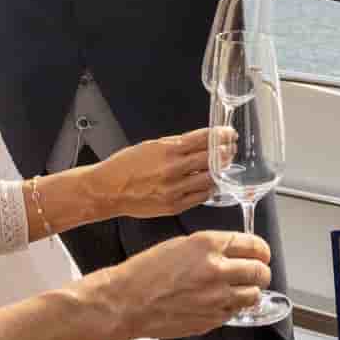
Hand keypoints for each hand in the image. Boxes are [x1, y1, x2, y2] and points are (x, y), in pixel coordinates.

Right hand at [81, 128, 216, 218]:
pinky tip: (210, 183)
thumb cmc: (126, 166)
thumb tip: (201, 141)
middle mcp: (173, 169)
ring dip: (220, 171)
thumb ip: (177, 144)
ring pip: (209, 179)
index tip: (229, 133)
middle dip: (225, 152)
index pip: (204, 139)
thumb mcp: (151, 146)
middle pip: (211, 159)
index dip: (221, 135)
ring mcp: (174, 189)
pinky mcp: (174, 206)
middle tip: (231, 148)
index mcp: (167, 150)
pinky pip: (201, 197)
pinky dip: (208, 188)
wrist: (108, 190)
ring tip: (223, 166)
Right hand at [102, 230, 271, 339]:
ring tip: (241, 289)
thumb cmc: (145, 272)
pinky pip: (234, 312)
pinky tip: (221, 302)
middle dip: (262, 271)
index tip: (262, 253)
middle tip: (258, 272)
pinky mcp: (211, 320)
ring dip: (251, 291)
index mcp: (208, 245)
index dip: (262, 250)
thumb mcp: (180, 244)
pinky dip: (233, 307)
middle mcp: (217, 271)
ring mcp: (216, 298)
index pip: (253, 245)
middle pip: (260, 272)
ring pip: (253, 295)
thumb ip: (211, 248)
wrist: (127, 301)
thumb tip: (234, 253)